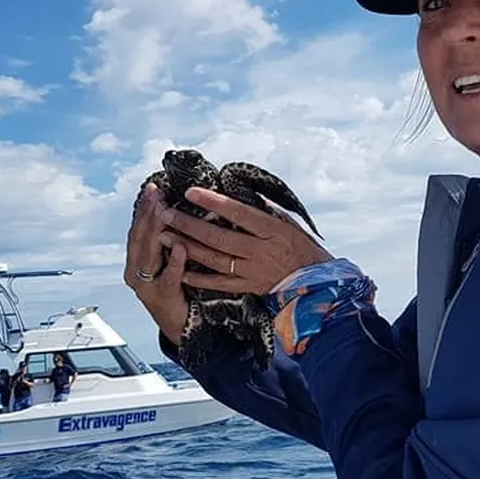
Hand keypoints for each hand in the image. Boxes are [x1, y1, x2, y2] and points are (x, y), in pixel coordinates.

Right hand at [123, 183, 191, 345]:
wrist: (178, 324)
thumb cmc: (175, 288)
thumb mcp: (166, 260)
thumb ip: (166, 240)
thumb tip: (173, 211)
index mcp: (136, 260)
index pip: (138, 229)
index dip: (144, 209)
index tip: (151, 188)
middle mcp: (135, 271)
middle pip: (140, 238)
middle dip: (147, 213)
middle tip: (155, 193)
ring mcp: (146, 285)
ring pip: (149, 254)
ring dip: (156, 230)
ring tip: (164, 211)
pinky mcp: (161, 297)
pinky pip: (168, 277)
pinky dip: (174, 261)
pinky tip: (180, 246)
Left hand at [159, 187, 332, 294]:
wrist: (316, 283)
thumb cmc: (302, 247)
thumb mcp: (289, 223)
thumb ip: (264, 210)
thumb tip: (240, 195)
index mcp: (271, 230)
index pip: (238, 213)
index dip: (213, 202)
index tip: (190, 192)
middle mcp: (260, 251)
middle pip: (219, 237)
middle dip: (189, 225)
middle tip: (165, 214)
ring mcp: (253, 271)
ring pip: (214, 260)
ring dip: (187, 248)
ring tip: (163, 237)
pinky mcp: (249, 287)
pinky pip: (219, 284)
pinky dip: (199, 277)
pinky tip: (180, 269)